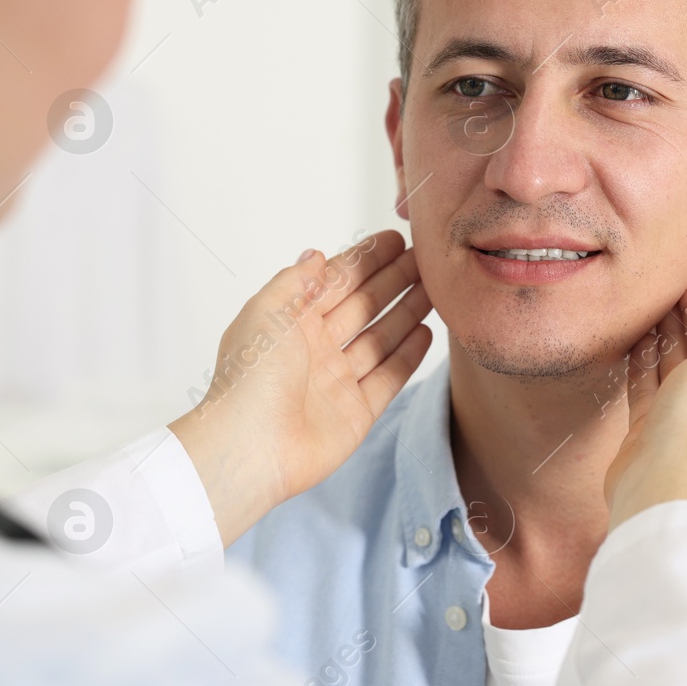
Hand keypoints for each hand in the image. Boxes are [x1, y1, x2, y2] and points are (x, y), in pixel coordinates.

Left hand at [169, 230, 432, 545]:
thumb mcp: (267, 311)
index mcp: (290, 322)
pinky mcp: (355, 413)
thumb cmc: (250, 376)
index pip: (335, 282)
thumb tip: (315, 254)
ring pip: (380, 339)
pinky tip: (427, 333)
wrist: (251, 446)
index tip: (395, 239)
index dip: (365, 260)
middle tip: (425, 260)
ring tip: (435, 290)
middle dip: (393, 282)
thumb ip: (295, 281)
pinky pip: (388, 378)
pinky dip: (408, 356)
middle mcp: (314, 349)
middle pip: (363, 307)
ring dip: (407, 313)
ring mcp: (336, 382)